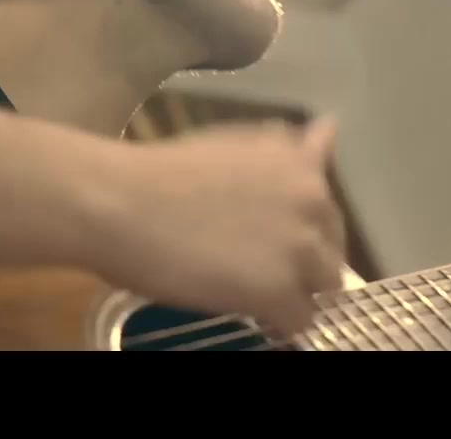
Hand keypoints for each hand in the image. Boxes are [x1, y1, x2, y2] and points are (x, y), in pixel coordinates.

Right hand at [90, 117, 346, 336]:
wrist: (120, 203)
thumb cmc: (159, 171)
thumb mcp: (232, 142)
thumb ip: (282, 149)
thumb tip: (328, 129)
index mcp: (297, 160)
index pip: (326, 204)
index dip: (300, 226)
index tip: (272, 237)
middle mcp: (311, 197)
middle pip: (331, 248)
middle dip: (302, 260)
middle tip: (254, 265)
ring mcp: (300, 246)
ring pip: (322, 285)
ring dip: (293, 290)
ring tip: (249, 289)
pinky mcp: (281, 291)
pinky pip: (299, 320)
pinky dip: (277, 321)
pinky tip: (247, 310)